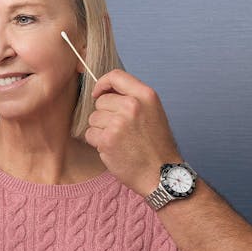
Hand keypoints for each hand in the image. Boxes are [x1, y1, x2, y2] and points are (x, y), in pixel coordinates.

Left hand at [86, 69, 182, 195]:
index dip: (102, 84)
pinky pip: (90, 134)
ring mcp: (118, 122)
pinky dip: (98, 143)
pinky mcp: (107, 139)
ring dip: (101, 130)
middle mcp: (132, 105)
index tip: (98, 93)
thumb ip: (133, 98)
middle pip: (100, 101)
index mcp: (146, 95)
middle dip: (104, 115)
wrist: (161, 174)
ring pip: (93, 118)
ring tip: (119, 141)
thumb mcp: (153, 112)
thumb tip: (106, 92)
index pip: (116, 76)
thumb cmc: (157, 146)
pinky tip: (114, 149)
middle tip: (120, 130)